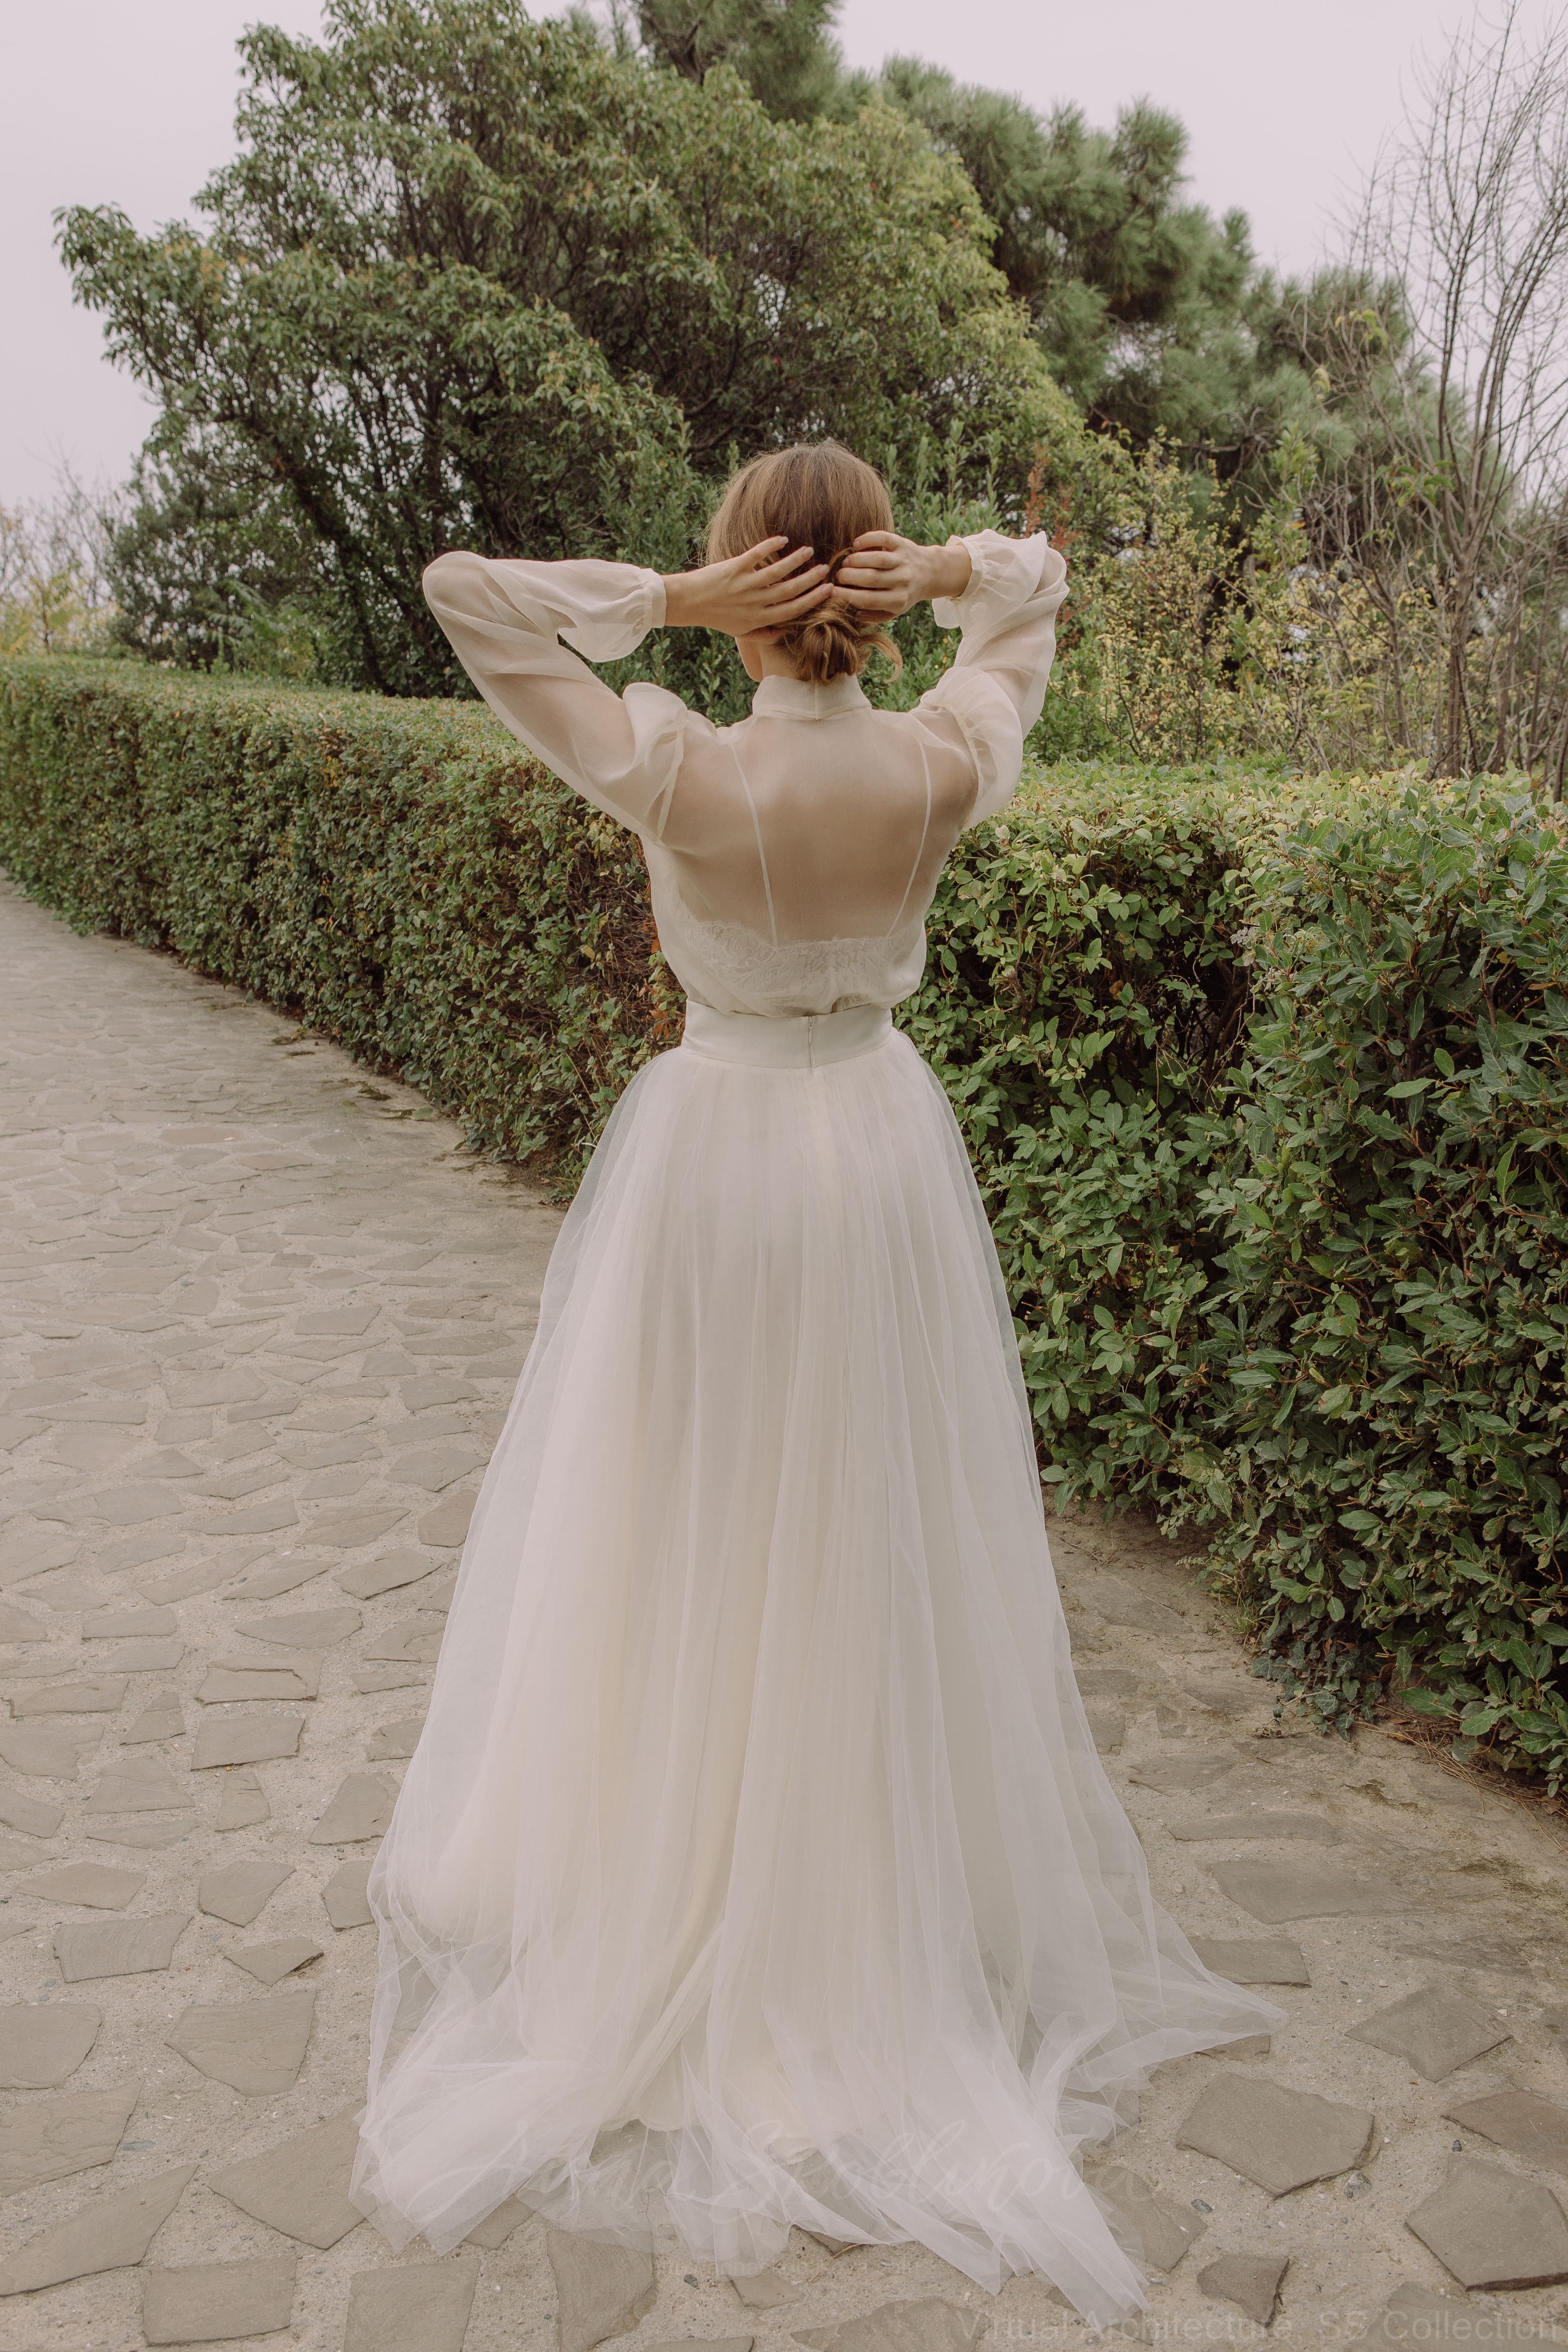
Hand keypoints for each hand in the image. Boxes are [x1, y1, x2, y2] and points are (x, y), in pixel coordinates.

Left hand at [661, 539, 832, 639]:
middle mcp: (754, 603)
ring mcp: (744, 585)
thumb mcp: (739, 632)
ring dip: (795, 561)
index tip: (827, 590)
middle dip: (810, 580)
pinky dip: (770, 546)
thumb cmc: (715, 616)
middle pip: (789, 591)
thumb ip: (762, 634)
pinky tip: (783, 540)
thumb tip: (784, 632)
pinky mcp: (733, 568)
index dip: (812, 600)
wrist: (687, 603)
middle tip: (825, 569)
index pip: (792, 610)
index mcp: (758, 618)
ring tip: (808, 551)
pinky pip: (755, 555)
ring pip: (776, 572)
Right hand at [834, 532, 970, 618]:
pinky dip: (868, 539)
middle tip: (838, 576)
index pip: (868, 599)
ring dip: (856, 560)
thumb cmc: (903, 593)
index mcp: (898, 600)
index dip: (847, 595)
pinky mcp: (902, 544)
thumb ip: (874, 616)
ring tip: (845, 562)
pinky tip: (856, 544)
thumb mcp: (894, 611)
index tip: (831, 592)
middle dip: (849, 576)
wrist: (929, 572)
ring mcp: (903, 561)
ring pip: (877, 559)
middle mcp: (902, 580)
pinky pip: (883, 539)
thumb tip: (853, 612)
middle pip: (871, 578)